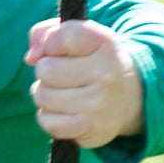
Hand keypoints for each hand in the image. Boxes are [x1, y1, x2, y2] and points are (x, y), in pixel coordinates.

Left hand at [27, 18, 142, 147]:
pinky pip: (48, 122)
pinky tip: (65, 110)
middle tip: (62, 74)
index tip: (58, 49)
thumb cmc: (94, 61)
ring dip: (45, 95)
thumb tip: (30, 57)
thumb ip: (47, 33)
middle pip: (45, 70)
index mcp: (104, 42)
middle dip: (45, 71)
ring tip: (64, 92)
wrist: (133, 97)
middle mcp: (106, 71)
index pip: (62, 36)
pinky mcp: (92, 128)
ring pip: (43, 97)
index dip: (50, 42)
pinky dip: (49, 117)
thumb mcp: (79, 37)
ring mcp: (100, 103)